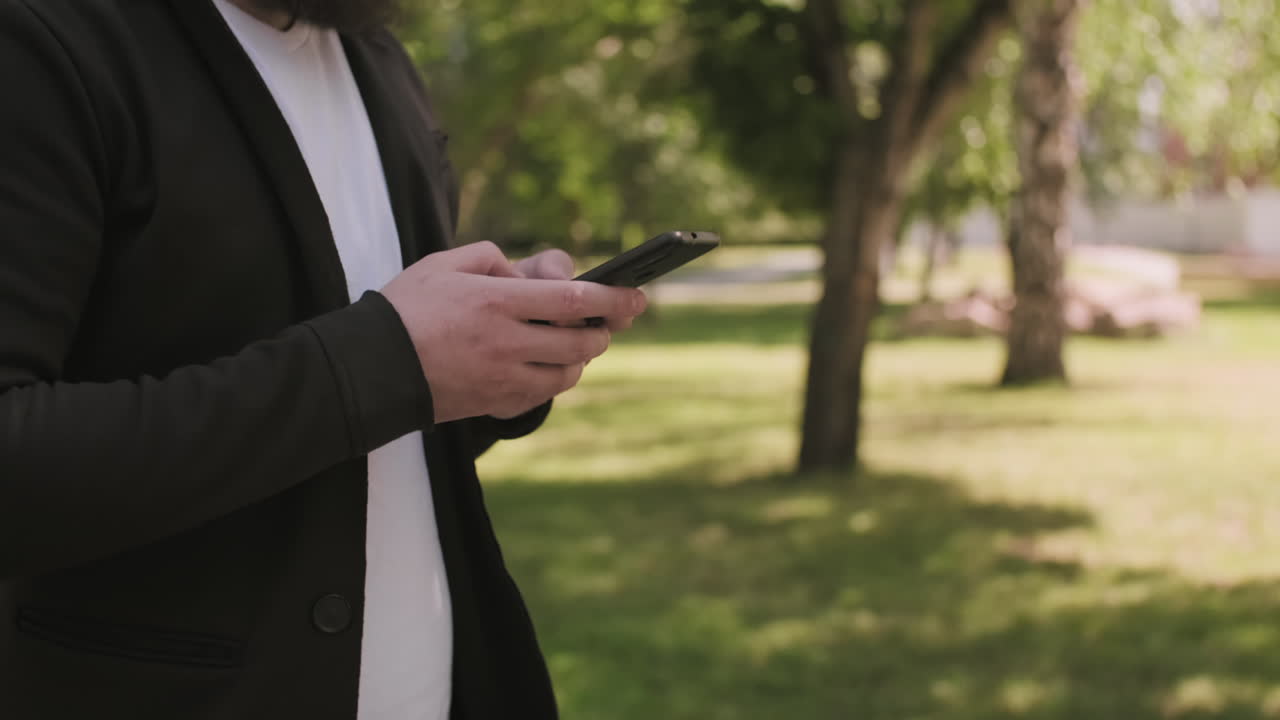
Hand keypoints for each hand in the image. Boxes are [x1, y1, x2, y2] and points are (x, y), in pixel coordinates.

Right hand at [381, 242, 646, 423]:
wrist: (371, 368)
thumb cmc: (405, 309)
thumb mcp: (444, 264)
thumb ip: (493, 258)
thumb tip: (527, 271)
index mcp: (496, 301)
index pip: (573, 299)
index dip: (612, 298)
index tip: (635, 295)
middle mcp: (506, 342)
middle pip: (581, 341)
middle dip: (603, 330)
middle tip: (606, 322)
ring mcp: (503, 378)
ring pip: (567, 373)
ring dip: (579, 357)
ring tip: (571, 341)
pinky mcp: (495, 403)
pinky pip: (543, 394)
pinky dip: (554, 379)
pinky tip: (543, 364)